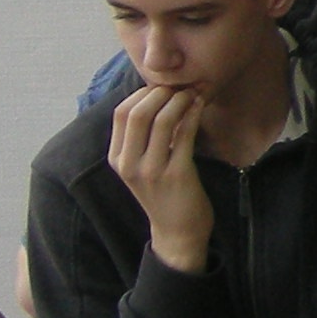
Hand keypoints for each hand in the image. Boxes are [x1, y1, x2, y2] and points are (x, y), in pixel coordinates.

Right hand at [106, 85, 214, 275]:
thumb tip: (155, 95)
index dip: (141, 93)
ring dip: (179, 100)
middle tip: (179, 87)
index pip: (121, 113)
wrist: (177, 230)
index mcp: (116, 159)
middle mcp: (129, 164)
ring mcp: (151, 171)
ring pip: (161, 120)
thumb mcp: (140, 165)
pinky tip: (199, 105)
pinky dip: (192, 113)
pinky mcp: (177, 174)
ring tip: (192, 93)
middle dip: (160, 93)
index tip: (161, 88)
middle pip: (137, 113)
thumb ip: (141, 137)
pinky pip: (184, 134)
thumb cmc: (162, 191)